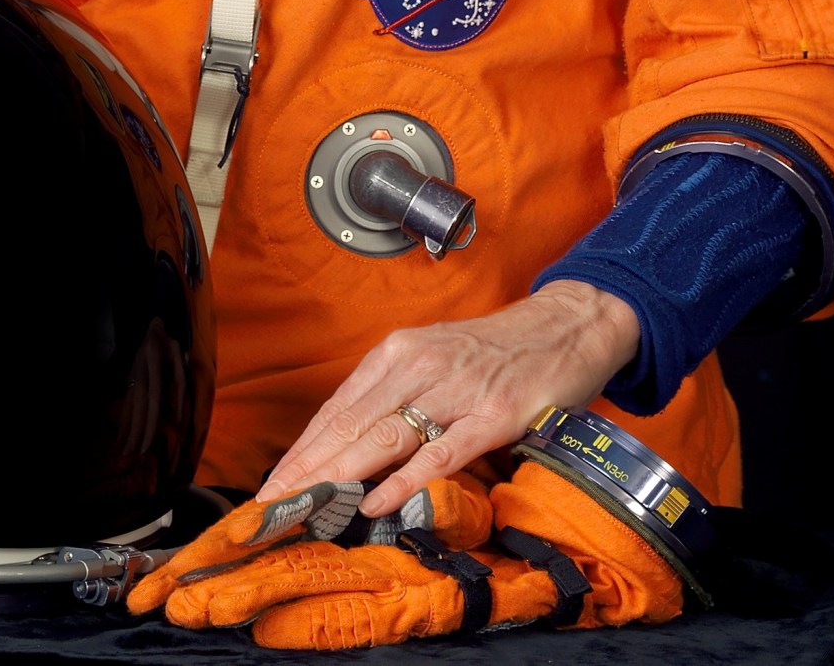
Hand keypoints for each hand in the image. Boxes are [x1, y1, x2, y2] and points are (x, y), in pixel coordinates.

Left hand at [257, 281, 639, 517]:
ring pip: (385, 436)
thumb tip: (347, 447)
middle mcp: (420, 365)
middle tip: (267, 507)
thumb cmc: (495, 350)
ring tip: (301, 507)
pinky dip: (405, 480)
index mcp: (400, 351)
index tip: (269, 487)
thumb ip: (396, 397)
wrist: (566, 325)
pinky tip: (375, 503)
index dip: (301, 451)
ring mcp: (457, 389)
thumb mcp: (435, 360)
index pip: (337, 409)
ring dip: (338, 476)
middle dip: (305, 470)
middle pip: (350, 425)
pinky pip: (441, 452)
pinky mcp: (494, 414)